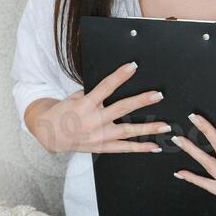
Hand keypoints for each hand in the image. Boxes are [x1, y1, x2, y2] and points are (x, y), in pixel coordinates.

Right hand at [30, 61, 169, 154]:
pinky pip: (124, 148)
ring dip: (148, 128)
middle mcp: (94, 120)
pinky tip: (154, 146)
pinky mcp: (102, 147)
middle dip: (141, 101)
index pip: (105, 87)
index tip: (133, 66)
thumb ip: (92, 94)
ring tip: (165, 126)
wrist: (50, 135)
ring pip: (127, 131)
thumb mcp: (73, 99)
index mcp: (85, 105)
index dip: (119, 76)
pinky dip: (140, 148)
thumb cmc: (63, 112)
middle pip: (121, 108)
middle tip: (158, 95)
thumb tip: (111, 89)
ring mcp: (99, 136)